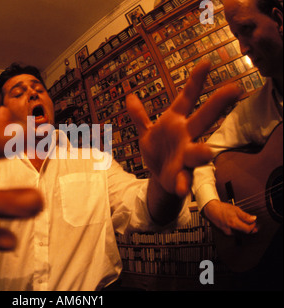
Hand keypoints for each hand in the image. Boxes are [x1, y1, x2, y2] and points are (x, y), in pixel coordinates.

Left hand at [127, 60, 242, 197]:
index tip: (207, 62)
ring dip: (201, 152)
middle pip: (202, 118)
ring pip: (197, 151)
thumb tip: (129, 97)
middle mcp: (185, 136)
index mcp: (175, 122)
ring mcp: (185, 156)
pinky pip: (183, 179)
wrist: (160, 177)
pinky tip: (182, 188)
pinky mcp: (181, 176)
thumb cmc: (158, 150)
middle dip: (217, 104)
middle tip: (234, 89)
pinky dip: (183, 183)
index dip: (196, 81)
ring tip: (206, 152)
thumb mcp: (146, 132)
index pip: (187, 98)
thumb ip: (139, 116)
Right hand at [203, 200, 257, 234]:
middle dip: (248, 228)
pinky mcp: (224, 233)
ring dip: (242, 229)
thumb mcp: (235, 209)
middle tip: (250, 223)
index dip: (252, 226)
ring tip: (241, 222)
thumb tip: (253, 219)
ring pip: (239, 233)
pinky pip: (234, 233)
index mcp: (233, 223)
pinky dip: (236, 229)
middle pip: (244, 232)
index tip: (253, 223)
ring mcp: (226, 232)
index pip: (248, 229)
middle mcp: (230, 230)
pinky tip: (235, 224)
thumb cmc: (221, 208)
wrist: (211, 209)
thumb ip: (245, 215)